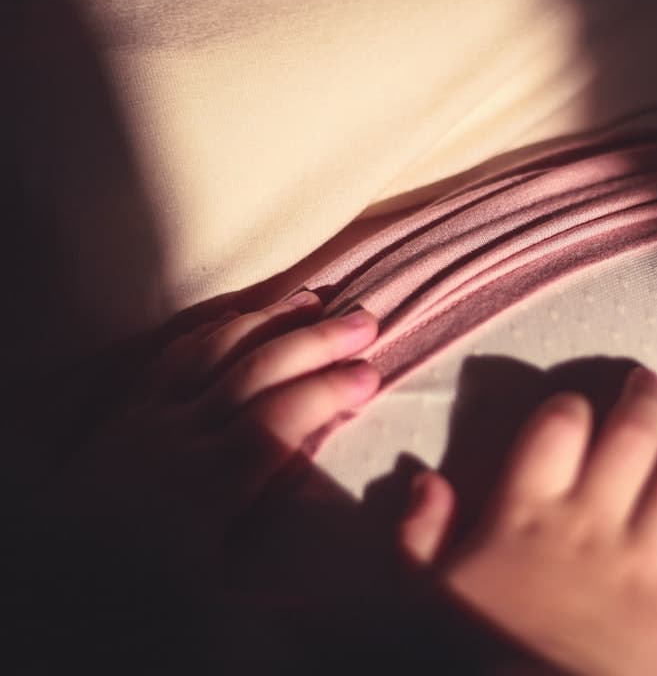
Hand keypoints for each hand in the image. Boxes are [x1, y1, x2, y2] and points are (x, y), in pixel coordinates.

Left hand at [26, 291, 380, 603]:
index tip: (372, 374)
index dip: (329, 392)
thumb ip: (267, 538)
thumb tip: (322, 509)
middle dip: (316, 342)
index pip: (279, 421)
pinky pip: (174, 352)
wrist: (54, 570)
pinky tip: (243, 317)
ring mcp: (152, 414)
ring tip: (314, 301)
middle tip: (366, 321)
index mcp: (209, 483)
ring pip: (216, 350)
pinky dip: (216, 328)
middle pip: (256, 372)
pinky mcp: (128, 406)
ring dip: (271, 321)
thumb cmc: (141, 585)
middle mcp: (182, 435)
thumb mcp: (212, 582)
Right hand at [399, 367, 656, 675]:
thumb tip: (426, 480)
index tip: (578, 404)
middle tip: (649, 382)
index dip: (572, 404)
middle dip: (645, 398)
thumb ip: (419, 535)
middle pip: (632, 436)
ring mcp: (645, 562)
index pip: (558, 427)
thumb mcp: (423, 597)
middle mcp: (592, 522)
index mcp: (527, 514)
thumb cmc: (473, 657)